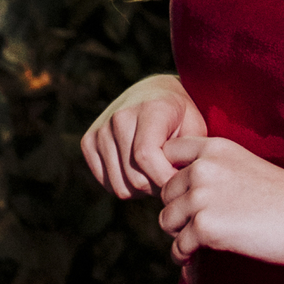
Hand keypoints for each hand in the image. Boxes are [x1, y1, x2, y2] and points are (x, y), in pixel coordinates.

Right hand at [81, 75, 206, 198]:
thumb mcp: (195, 129)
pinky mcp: (88, 142)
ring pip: (119, 186)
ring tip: (156, 174)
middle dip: (157, 187)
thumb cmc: (182, 115)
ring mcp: (100, 130)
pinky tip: (140, 171)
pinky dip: (125, 185)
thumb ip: (187, 155)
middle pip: (133, 177)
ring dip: (141, 189)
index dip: (165, 178)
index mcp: (149, 109)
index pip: (145, 156)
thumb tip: (177, 184)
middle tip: (171, 178)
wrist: (156, 94)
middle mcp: (119, 117)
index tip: (180, 181)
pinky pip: (107, 184)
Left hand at [158, 134, 283, 267]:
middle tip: (198, 224)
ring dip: (180, 234)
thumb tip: (182, 191)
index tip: (184, 193)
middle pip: (165, 192)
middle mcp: (204, 167)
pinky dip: (185, 256)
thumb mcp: (247, 166)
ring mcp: (202, 196)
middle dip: (178, 210)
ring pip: (167, 220)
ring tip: (198, 242)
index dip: (171, 174)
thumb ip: (215, 170)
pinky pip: (178, 247)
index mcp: (216, 147)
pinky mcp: (205, 227)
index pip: (168, 152)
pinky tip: (197, 258)